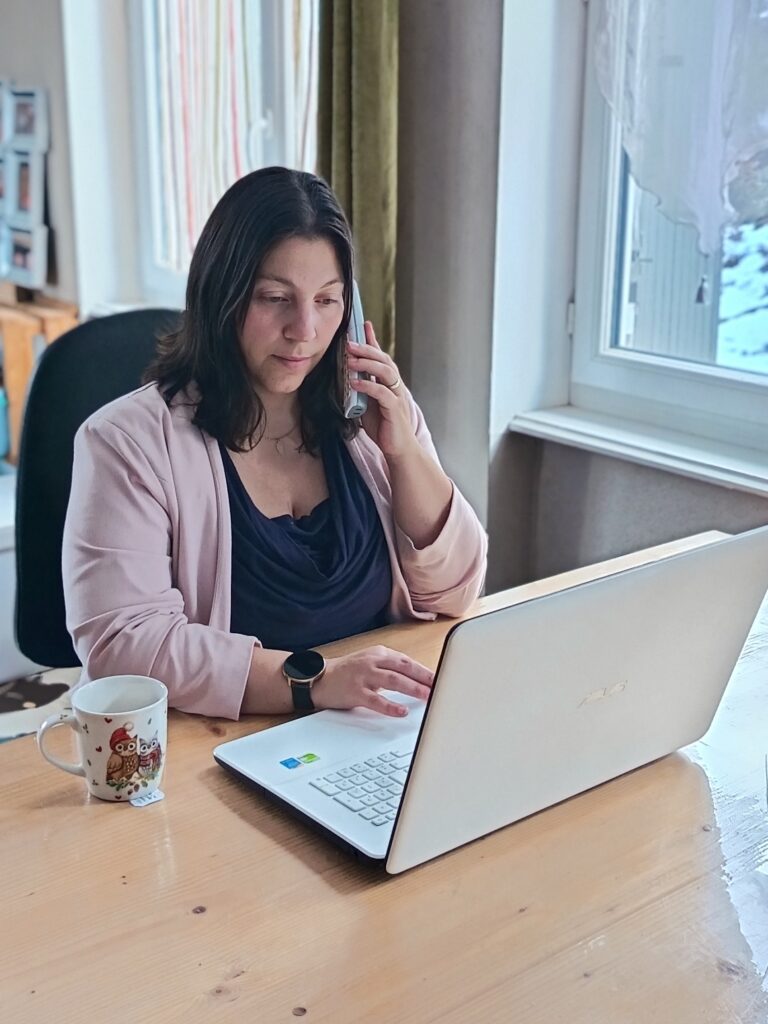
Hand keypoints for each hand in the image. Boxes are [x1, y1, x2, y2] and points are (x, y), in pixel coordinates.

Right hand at [312, 645, 433, 716]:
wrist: (319, 678)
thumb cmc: (348, 672)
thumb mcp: (372, 663)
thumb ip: (393, 668)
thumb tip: (420, 680)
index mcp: (379, 654)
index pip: (407, 661)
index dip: (425, 670)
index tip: (441, 678)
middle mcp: (372, 662)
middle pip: (404, 668)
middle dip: (424, 677)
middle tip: (441, 685)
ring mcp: (363, 676)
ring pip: (393, 681)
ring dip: (412, 688)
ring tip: (427, 696)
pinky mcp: (355, 692)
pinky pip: (376, 700)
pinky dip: (390, 706)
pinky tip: (402, 711)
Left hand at [347, 323, 416, 460]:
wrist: (397, 449)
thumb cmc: (384, 427)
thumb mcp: (367, 404)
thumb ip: (360, 390)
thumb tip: (346, 378)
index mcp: (388, 383)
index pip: (381, 356)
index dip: (373, 340)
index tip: (363, 324)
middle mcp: (395, 386)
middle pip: (384, 359)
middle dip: (367, 349)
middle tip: (349, 343)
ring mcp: (397, 396)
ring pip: (386, 372)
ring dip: (368, 364)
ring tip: (351, 359)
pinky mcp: (395, 409)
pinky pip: (383, 393)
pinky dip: (368, 386)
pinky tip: (355, 383)